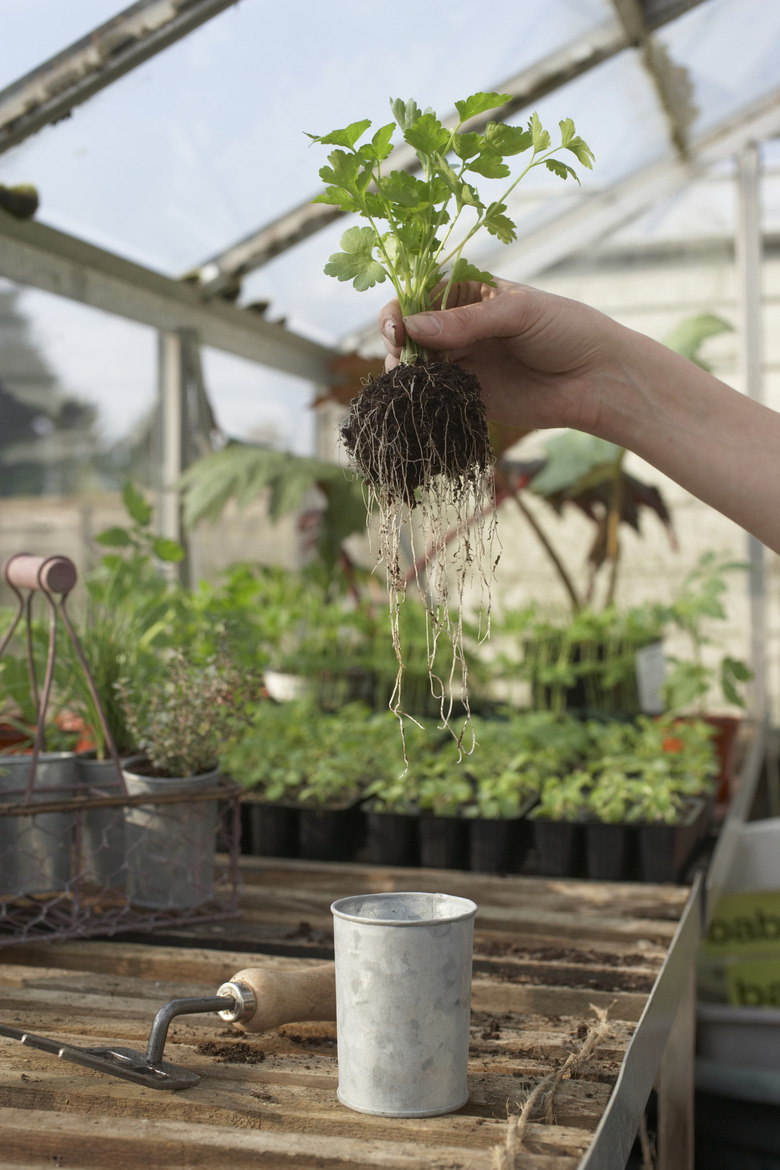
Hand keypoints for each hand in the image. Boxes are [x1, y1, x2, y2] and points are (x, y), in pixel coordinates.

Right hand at [379, 279, 624, 434]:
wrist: (598, 380)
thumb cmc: (568, 331)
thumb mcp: (519, 313)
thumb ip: (466, 322)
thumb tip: (413, 328)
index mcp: (471, 294)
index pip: (421, 294)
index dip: (401, 307)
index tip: (396, 326)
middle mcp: (460, 328)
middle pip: (411, 330)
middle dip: (397, 340)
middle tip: (401, 354)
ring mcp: (463, 362)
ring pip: (416, 364)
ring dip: (404, 370)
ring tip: (410, 377)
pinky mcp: (469, 396)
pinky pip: (434, 395)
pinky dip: (421, 396)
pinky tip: (421, 397)